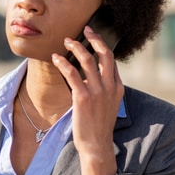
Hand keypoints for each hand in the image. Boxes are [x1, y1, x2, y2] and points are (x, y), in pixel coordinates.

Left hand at [52, 25, 123, 174]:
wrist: (97, 145)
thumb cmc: (99, 126)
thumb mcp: (110, 105)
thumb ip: (105, 89)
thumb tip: (92, 76)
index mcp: (118, 88)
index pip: (112, 61)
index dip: (103, 46)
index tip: (94, 37)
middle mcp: (109, 86)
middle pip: (105, 54)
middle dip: (95, 38)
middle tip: (86, 29)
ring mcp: (97, 91)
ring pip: (88, 60)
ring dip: (76, 47)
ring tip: (67, 41)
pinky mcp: (83, 97)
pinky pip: (72, 73)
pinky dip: (63, 63)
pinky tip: (56, 58)